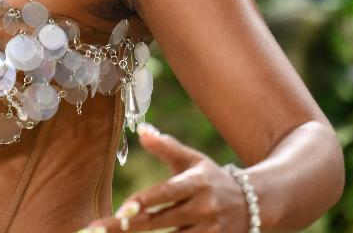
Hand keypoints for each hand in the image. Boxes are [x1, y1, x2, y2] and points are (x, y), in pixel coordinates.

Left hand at [79, 124, 250, 231]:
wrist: (255, 203)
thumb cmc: (212, 179)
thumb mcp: (192, 160)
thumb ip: (166, 147)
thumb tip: (142, 130)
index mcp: (196, 183)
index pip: (166, 193)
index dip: (143, 202)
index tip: (122, 210)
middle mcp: (203, 208)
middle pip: (159, 220)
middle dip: (128, 226)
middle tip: (98, 230)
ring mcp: (210, 230)